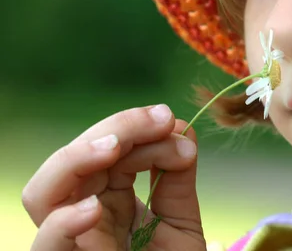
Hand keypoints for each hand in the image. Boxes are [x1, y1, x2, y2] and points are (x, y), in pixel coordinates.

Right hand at [22, 105, 206, 250]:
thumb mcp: (182, 220)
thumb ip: (178, 177)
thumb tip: (183, 128)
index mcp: (109, 199)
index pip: (109, 151)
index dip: (137, 128)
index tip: (173, 122)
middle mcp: (84, 216)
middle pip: (75, 161)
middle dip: (115, 129)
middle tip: (158, 119)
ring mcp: (73, 241)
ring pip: (43, 194)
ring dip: (76, 160)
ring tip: (114, 146)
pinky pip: (46, 248)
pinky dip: (63, 224)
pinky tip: (93, 208)